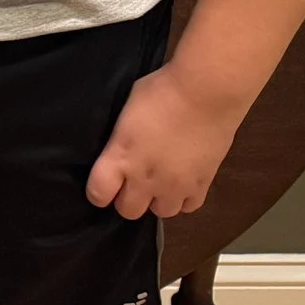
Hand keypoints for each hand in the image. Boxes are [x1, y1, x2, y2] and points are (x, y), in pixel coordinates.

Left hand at [86, 64, 244, 219]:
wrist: (205, 94)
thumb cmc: (159, 91)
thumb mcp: (125, 112)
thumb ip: (120, 139)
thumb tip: (120, 147)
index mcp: (121, 156)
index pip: (99, 193)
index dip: (98, 192)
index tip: (102, 184)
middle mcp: (146, 178)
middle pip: (129, 211)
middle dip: (127, 199)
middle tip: (132, 182)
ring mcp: (176, 185)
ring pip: (161, 212)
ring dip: (157, 200)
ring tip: (159, 181)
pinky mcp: (203, 185)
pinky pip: (189, 207)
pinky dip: (184, 198)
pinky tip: (182, 182)